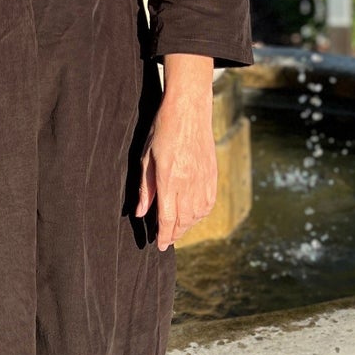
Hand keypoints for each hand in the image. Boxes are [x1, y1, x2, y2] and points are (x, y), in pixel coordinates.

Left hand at [135, 57, 216, 249]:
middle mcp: (189, 183)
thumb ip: (145, 188)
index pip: (168, 218)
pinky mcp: (213, 174)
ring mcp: (204, 179)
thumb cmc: (163, 130)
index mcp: (170, 179)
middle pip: (183, 220)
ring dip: (187, 226)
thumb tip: (141, 212)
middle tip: (167, 240)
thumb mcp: (146, 157)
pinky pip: (209, 203)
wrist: (189, 109)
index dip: (164, 235)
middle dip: (175, 234)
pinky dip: (200, 214)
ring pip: (197, 214)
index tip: (160, 245)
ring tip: (178, 229)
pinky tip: (193, 215)